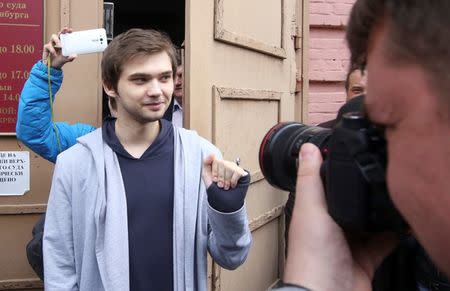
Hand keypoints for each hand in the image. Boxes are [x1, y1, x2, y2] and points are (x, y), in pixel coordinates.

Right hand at [42, 27, 76, 68]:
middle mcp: (56, 42)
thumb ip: (70, 57)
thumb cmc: (61, 59)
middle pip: (58, 34)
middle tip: (64, 34)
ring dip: (56, 41)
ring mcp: (51, 45)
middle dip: (61, 32)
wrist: (54, 66)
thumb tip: (75, 55)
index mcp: (62, 43)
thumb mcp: (66, 59)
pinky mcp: (46, 49)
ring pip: (52, 39)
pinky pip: (47, 48)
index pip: (64, 35)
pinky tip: (54, 55)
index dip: (66, 32)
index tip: (70, 30)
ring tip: (61, 46)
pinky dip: (51, 51)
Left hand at [202, 154, 247, 189]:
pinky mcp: (243, 173)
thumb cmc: (216, 192)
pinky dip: (233, 180)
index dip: (214, 172)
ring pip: (230, 167)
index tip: (214, 180)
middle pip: (223, 163)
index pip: (216, 161)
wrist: (224, 203)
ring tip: (227, 186)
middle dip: (220, 177)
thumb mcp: (206, 177)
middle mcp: (228, 166)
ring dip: (227, 180)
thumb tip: (212, 154)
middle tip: (221, 185)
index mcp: (219, 165)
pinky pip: (237, 172)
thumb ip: (206, 163)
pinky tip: (233, 185)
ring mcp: (236, 169)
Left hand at [283, 143, 398, 290]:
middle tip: (381, 173)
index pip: (326, 185)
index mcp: (314, 211)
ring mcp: (349, 242)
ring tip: (394, 193)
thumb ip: (311, 178)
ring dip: (381, 210)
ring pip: (369, 220)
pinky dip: (394, 232)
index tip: (353, 155)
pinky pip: (384, 241)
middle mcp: (331, 224)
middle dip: (363, 190)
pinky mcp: (366, 258)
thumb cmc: (312, 255)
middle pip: (350, 202)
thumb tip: (307, 148)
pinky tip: (402, 222)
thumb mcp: (311, 208)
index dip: (337, 171)